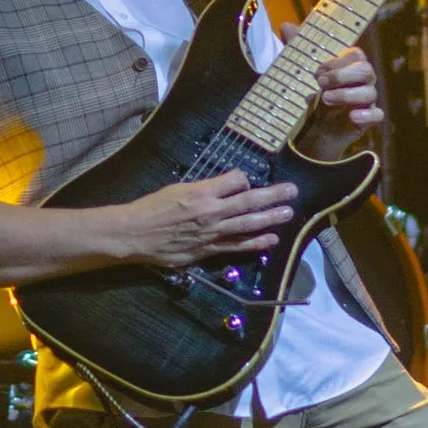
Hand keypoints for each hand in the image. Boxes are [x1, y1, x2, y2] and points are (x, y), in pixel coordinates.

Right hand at [112, 169, 295, 267]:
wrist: (135, 234)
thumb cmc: (152, 207)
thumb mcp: (177, 188)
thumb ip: (203, 189)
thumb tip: (222, 188)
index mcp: (203, 192)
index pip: (237, 180)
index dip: (244, 178)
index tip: (244, 180)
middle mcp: (212, 212)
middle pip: (250, 201)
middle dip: (273, 195)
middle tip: (292, 191)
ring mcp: (212, 233)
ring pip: (248, 224)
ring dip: (271, 218)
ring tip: (288, 213)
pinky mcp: (209, 249)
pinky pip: (237, 245)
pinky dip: (256, 243)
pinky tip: (271, 239)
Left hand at [287, 31, 384, 156]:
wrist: (316, 126)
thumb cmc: (315, 92)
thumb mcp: (303, 69)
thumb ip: (297, 47)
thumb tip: (286, 26)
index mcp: (352, 65)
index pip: (356, 54)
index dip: (337, 62)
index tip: (316, 72)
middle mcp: (364, 80)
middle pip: (366, 70)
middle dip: (342, 76)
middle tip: (319, 83)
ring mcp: (367, 99)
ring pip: (370, 93)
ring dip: (346, 95)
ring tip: (324, 99)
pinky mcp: (368, 119)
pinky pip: (378, 115)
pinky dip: (367, 115)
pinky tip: (352, 116)